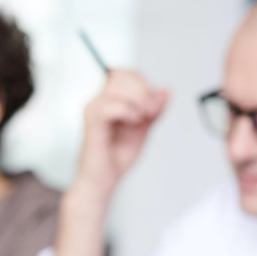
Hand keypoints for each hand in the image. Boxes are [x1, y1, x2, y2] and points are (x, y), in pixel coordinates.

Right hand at [72, 70, 168, 201]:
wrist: (103, 181)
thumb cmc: (116, 157)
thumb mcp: (143, 129)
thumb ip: (154, 110)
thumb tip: (165, 91)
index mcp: (110, 101)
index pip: (125, 74)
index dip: (143, 83)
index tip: (154, 106)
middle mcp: (98, 101)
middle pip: (120, 75)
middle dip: (142, 90)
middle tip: (151, 111)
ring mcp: (93, 110)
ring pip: (115, 85)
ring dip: (137, 99)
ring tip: (142, 118)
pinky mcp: (91, 122)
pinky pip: (109, 104)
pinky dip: (126, 110)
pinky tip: (133, 122)